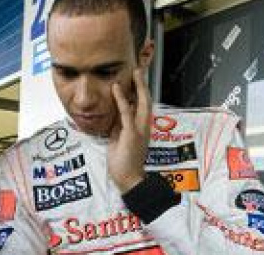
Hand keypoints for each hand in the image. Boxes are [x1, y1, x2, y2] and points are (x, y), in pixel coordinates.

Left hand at [108, 68, 151, 192]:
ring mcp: (140, 129)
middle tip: (140, 67)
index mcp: (141, 126)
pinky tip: (117, 88)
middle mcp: (144, 126)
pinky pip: (127, 114)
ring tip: (135, 70)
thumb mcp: (119, 138)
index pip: (142, 104)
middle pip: (147, 99)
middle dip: (144, 83)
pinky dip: (121, 100)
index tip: (137, 75)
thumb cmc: (123, 161)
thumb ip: (120, 124)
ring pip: (142, 103)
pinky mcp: (132, 134)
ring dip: (138, 86)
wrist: (128, 178)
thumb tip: (116, 112)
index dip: (141, 89)